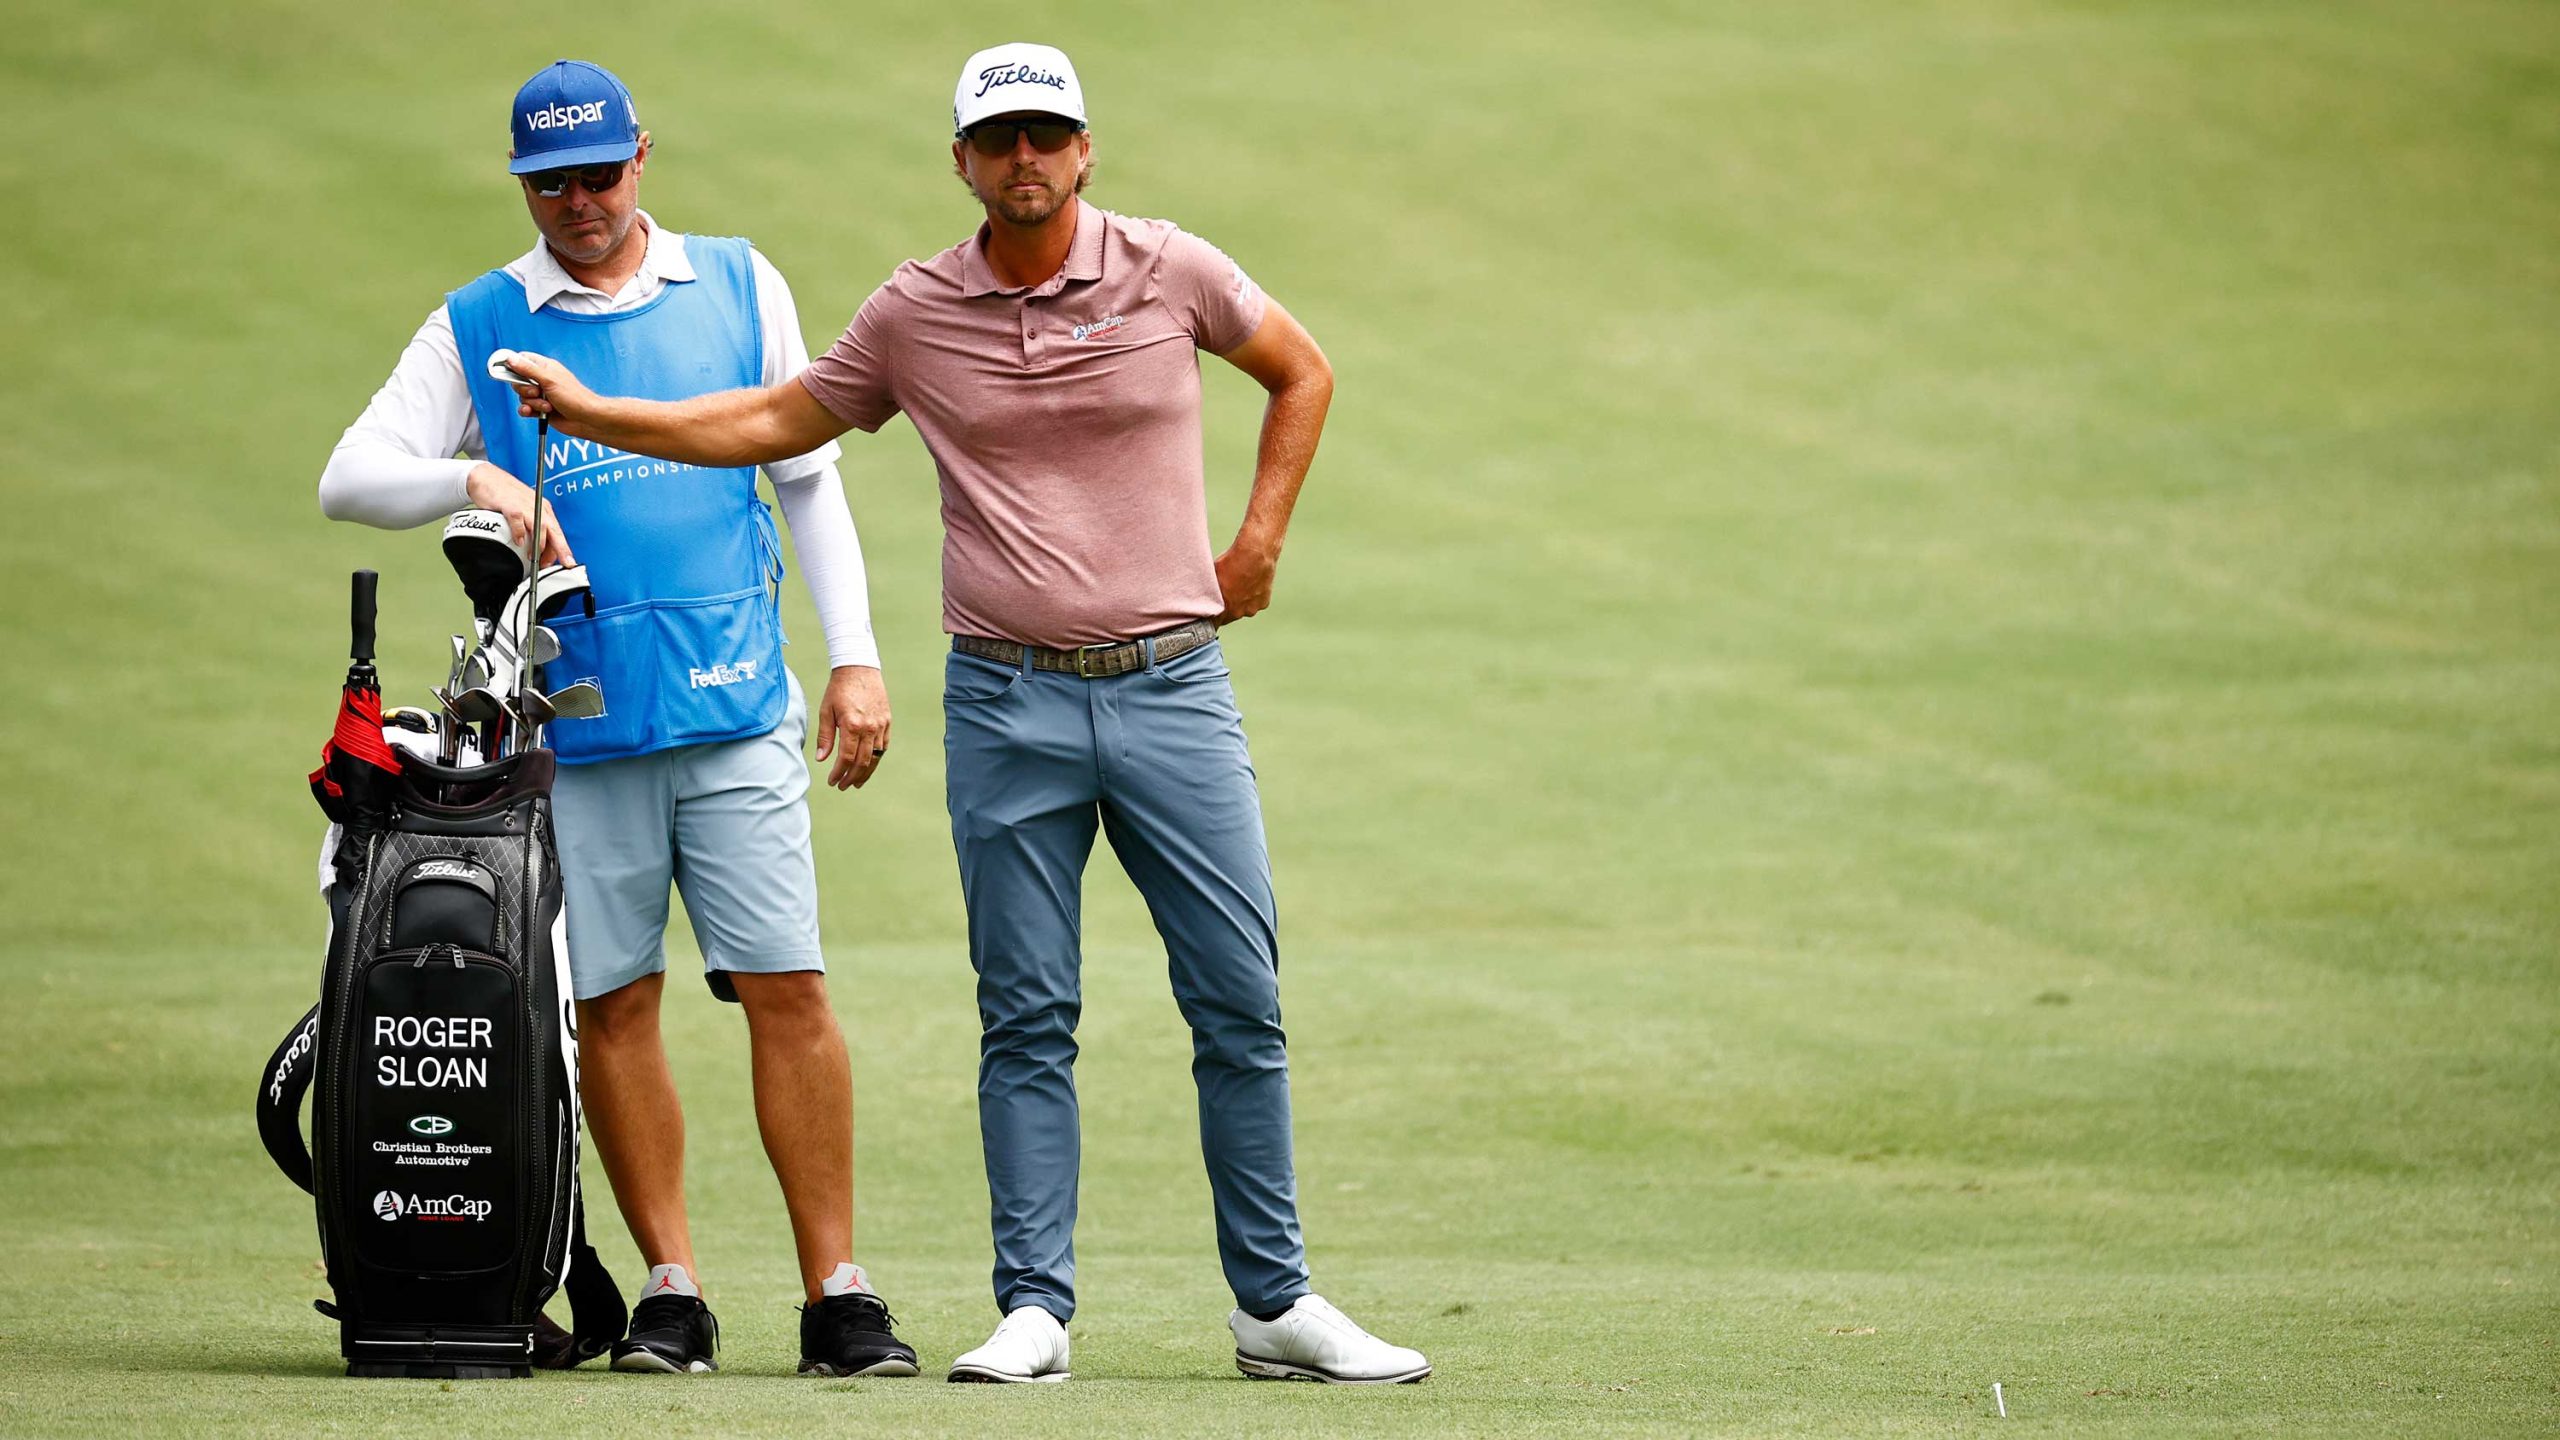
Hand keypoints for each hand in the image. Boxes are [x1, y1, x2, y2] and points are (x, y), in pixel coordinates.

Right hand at [465, 462, 573, 566]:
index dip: (562, 549)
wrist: (486, 477)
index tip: (565, 562)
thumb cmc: (505, 494)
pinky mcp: (510, 505)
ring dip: (539, 545)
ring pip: (540, 526)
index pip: (557, 532)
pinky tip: (518, 542)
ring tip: (534, 557)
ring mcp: (525, 505)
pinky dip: (519, 533)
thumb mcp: (525, 510)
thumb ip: (532, 527)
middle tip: (565, 562)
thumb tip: (537, 550)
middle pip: (554, 530)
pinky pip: (518, 521)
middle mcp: (538, 507)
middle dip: (561, 549)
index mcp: (543, 509)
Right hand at [497, 351, 601, 434]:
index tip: (506, 370)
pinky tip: (536, 412)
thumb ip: (527, 370)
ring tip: (546, 405)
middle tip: (536, 392)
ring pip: (522, 396)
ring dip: (531, 402)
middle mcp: (542, 380)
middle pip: (518, 380)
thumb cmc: (575, 397)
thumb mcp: (549, 380)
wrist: (586, 419)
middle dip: (524, 389)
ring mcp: (541, 395)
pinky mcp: (540, 408)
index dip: (512, 365)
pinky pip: (525, 408)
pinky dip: (529, 411)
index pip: (522, 360)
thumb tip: (511, 358)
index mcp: (545, 367)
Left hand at [813, 665, 890, 790]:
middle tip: (842, 786)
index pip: (847, 758)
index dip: (839, 773)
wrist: (859, 668)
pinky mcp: (887, 721)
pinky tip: (868, 765)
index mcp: (852, 725)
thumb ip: (825, 736)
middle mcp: (869, 727)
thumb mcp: (826, 711)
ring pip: (875, 757)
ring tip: (856, 782)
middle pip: (862, 762)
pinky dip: (876, 759)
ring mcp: (881, 725)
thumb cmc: (838, 688)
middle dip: (851, 777)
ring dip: (865, 772)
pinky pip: (884, 746)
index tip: (832, 781)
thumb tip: (822, 759)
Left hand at [1213, 539, 1279, 623]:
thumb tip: (1201, 596)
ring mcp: (1252, 608)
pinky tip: (1250, 584)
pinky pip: (1255, 604)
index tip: (1210, 610)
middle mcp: (1238, 612)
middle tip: (1226, 592)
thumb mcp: (1213, 576)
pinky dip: (1253, 597)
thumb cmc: (1231, 562)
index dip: (1212, 615)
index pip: (1214, 622)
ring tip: (1239, 586)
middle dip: (1227, 607)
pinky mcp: (1263, 603)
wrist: (1255, 553)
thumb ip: (1209, 591)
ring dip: (1241, 602)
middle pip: (1230, 615)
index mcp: (1223, 609)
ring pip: (1244, 610)